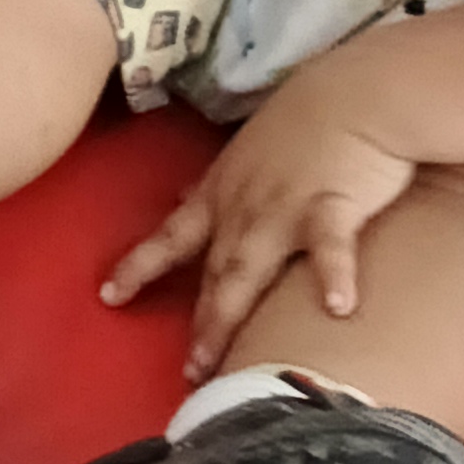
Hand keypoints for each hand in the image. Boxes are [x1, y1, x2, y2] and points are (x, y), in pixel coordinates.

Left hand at [99, 71, 418, 376]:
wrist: (357, 90)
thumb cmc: (307, 119)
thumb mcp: (246, 151)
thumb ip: (217, 184)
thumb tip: (182, 198)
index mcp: (223, 194)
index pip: (171, 237)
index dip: (138, 267)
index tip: (107, 297)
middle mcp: (244, 208)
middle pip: (213, 273)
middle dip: (199, 325)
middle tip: (187, 374)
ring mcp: (284, 208)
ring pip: (250, 270)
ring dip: (231, 316)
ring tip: (220, 362)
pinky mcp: (332, 205)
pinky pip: (330, 246)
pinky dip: (333, 275)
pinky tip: (338, 309)